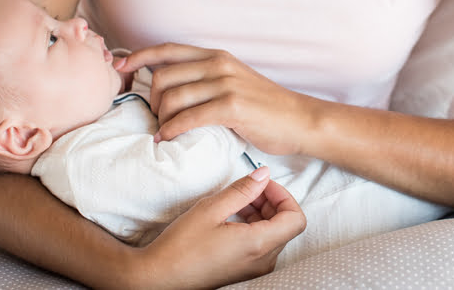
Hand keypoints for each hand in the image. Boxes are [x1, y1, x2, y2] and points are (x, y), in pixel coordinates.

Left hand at [116, 44, 318, 153]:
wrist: (299, 120)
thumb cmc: (265, 107)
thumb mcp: (234, 81)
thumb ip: (206, 79)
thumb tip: (171, 88)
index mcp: (217, 56)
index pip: (169, 50)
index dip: (140, 57)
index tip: (121, 67)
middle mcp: (219, 65)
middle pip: (163, 77)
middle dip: (151, 101)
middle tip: (157, 119)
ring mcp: (226, 84)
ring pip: (171, 98)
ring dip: (160, 119)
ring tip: (164, 131)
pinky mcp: (232, 106)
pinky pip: (188, 117)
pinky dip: (171, 130)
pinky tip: (167, 139)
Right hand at [135, 166, 305, 289]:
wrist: (158, 278)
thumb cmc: (180, 246)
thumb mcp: (211, 209)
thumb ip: (243, 190)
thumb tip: (264, 174)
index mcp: (258, 245)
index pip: (296, 218)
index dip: (284, 196)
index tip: (264, 184)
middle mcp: (262, 261)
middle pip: (286, 225)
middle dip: (272, 201)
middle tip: (249, 188)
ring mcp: (254, 269)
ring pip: (275, 234)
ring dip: (263, 213)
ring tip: (238, 201)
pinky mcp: (245, 271)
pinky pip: (262, 245)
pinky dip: (255, 226)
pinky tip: (233, 217)